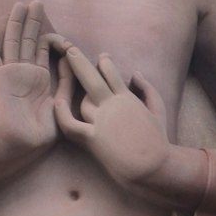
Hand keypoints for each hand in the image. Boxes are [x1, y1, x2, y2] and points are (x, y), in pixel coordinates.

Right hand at [0, 1, 66, 157]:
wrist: (19, 143)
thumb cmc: (39, 132)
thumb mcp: (60, 104)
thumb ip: (66, 82)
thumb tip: (71, 58)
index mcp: (40, 79)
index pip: (42, 50)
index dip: (47, 36)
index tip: (52, 23)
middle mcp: (25, 71)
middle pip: (28, 39)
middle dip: (32, 21)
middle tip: (36, 2)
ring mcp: (11, 72)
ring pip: (13, 40)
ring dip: (15, 22)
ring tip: (18, 4)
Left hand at [54, 47, 170, 188]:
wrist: (152, 167)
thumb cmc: (158, 141)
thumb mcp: (158, 109)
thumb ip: (147, 88)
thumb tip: (135, 73)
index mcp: (127, 98)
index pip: (111, 73)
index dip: (104, 62)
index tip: (100, 57)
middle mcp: (113, 106)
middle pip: (92, 78)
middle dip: (80, 61)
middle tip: (70, 49)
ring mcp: (102, 122)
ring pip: (83, 100)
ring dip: (75, 92)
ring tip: (64, 81)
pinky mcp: (93, 139)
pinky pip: (72, 125)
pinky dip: (63, 114)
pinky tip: (57, 103)